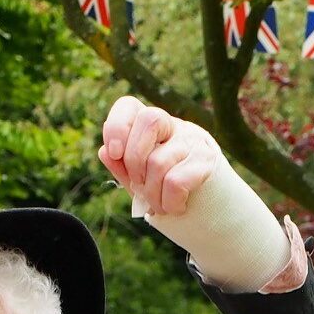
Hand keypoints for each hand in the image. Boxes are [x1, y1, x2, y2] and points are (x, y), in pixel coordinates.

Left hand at [98, 97, 223, 217]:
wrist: (209, 208)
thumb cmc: (167, 189)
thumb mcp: (140, 179)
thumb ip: (122, 166)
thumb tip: (105, 152)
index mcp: (151, 125)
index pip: (129, 106)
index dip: (117, 126)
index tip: (114, 153)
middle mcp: (174, 125)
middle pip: (149, 120)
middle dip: (134, 159)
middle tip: (139, 184)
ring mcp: (193, 140)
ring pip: (159, 161)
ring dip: (152, 194)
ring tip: (158, 206)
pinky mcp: (207, 160)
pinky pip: (176, 181)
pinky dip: (169, 202)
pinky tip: (175, 207)